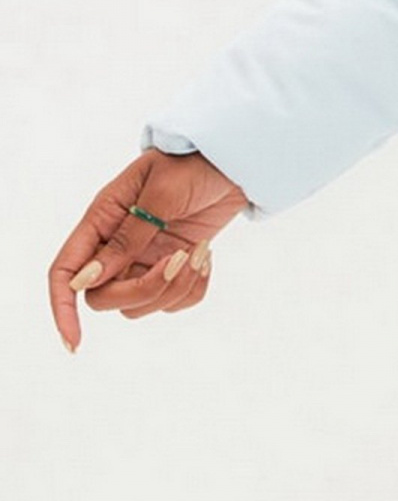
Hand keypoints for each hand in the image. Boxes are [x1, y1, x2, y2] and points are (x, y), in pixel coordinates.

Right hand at [49, 149, 252, 353]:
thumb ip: (127, 237)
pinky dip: (193, 288)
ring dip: (174, 287)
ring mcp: (145, 258)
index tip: (75, 341)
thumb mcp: (160, 194)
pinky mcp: (173, 265)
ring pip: (140, 304)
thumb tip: (87, 279)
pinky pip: (173, 300)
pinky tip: (206, 257)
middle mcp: (117, 244)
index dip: (63, 308)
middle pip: (105, 297)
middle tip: (178, 260)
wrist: (232, 160)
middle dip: (143, 290)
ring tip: (200, 252)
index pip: (65, 272)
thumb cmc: (191, 163)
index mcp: (102, 221)